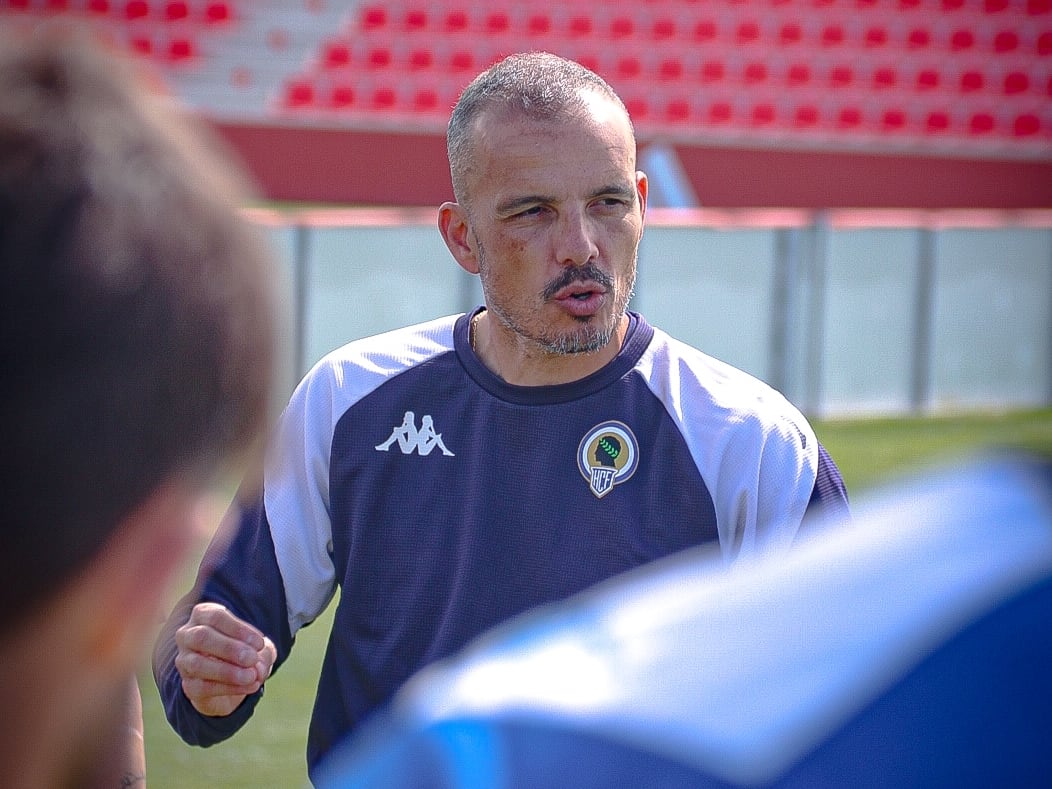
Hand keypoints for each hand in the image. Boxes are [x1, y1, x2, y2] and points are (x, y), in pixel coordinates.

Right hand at [173, 602, 275, 716]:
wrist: (232, 680)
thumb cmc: (245, 651)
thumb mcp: (258, 646)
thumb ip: (263, 653)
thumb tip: (259, 668)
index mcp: (203, 615)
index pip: (216, 617)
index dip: (238, 629)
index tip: (259, 643)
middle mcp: (187, 635)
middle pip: (201, 637)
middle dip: (229, 648)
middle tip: (252, 659)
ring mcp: (184, 661)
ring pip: (197, 664)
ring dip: (227, 671)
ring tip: (252, 676)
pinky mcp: (188, 685)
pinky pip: (203, 687)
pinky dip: (229, 688)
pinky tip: (250, 686)